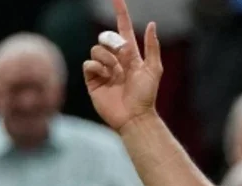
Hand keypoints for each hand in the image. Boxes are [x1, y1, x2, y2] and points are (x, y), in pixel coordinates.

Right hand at [84, 0, 163, 131]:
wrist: (134, 116)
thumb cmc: (147, 95)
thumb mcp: (154, 69)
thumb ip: (152, 47)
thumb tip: (152, 24)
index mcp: (130, 55)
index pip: (123, 29)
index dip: (120, 13)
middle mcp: (115, 59)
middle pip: (105, 37)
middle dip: (112, 41)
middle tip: (122, 53)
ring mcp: (103, 69)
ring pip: (95, 49)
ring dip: (106, 58)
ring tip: (115, 73)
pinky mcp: (92, 79)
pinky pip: (88, 63)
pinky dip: (97, 68)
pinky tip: (106, 78)